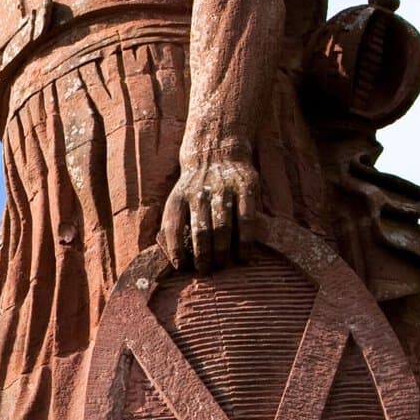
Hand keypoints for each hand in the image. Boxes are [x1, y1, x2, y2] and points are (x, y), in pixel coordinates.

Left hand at [158, 152, 260, 273]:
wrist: (216, 150)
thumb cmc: (195, 185)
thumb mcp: (178, 196)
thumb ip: (175, 221)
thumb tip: (173, 256)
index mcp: (179, 196)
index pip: (173, 226)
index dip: (175, 248)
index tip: (180, 266)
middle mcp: (200, 192)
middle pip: (200, 230)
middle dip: (202, 255)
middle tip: (205, 270)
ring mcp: (223, 189)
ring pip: (222, 226)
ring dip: (222, 250)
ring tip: (223, 264)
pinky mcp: (245, 187)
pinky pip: (246, 218)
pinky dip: (246, 240)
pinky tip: (245, 255)